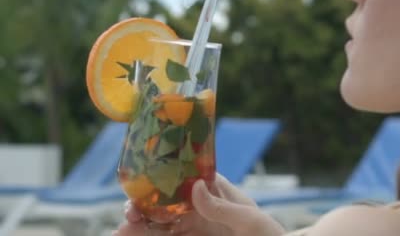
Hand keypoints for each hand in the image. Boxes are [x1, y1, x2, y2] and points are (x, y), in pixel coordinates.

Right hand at [112, 173, 285, 235]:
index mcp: (214, 190)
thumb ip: (222, 206)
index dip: (161, 178)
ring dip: (138, 225)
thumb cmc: (269, 235)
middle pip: (163, 202)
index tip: (144, 186)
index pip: (183, 176)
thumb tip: (194, 186)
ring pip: (158, 223)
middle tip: (129, 215)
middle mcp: (198, 207)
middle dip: (142, 206)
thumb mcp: (250, 220)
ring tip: (122, 230)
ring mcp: (192, 227)